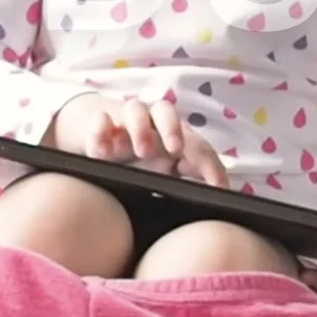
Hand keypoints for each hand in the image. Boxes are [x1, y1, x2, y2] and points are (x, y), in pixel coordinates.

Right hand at [46, 94, 230, 186]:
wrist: (101, 136)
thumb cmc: (142, 159)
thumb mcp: (167, 175)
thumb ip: (188, 186)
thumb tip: (215, 206)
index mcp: (175, 137)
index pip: (197, 145)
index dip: (209, 165)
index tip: (218, 188)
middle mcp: (151, 124)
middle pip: (166, 112)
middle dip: (172, 128)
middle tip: (175, 148)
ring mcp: (124, 122)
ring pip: (134, 110)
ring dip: (140, 127)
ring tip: (139, 150)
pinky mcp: (98, 126)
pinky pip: (99, 121)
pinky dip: (101, 131)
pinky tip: (102, 152)